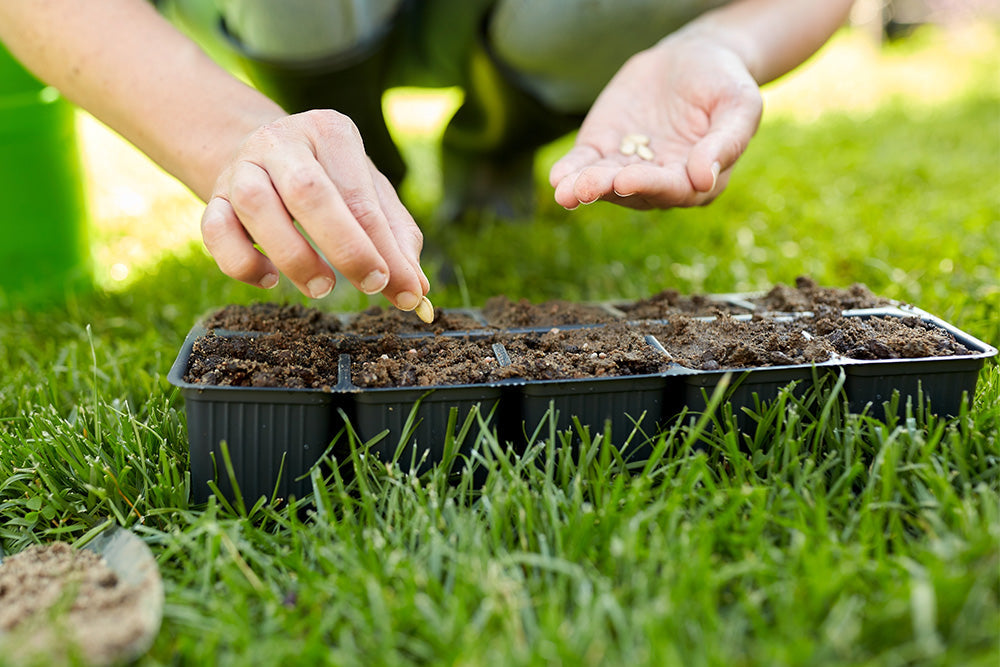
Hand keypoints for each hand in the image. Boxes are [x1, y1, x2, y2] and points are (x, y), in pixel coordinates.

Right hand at [200, 110, 428, 309]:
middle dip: (346, 247)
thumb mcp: (369, 191)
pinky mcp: (211, 197)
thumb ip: (397, 236)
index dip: (386, 249)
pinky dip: (242, 263)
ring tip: (322, 286)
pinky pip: (215, 232)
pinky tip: (270, 278)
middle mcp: (281, 142)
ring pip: (256, 208)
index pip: (361, 197)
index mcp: (330, 132)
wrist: (258, 150)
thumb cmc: (329, 177)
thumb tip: (417, 289)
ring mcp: (240, 168)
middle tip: (371, 285)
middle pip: (309, 192)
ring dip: (293, 257)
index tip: (407, 291)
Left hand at [549, 32, 763, 209]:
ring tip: (565, 190)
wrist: (693, 58)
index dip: (649, 185)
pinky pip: (585, 164)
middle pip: (633, 191)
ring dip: (584, 187)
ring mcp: (629, 167)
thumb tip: (703, 179)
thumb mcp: (738, 105)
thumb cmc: (724, 83)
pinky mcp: (604, 150)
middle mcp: (661, 182)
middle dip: (608, 189)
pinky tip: (557, 178)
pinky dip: (570, 171)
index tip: (626, 179)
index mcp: (699, 181)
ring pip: (605, 183)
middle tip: (585, 188)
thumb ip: (725, 142)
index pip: (673, 189)